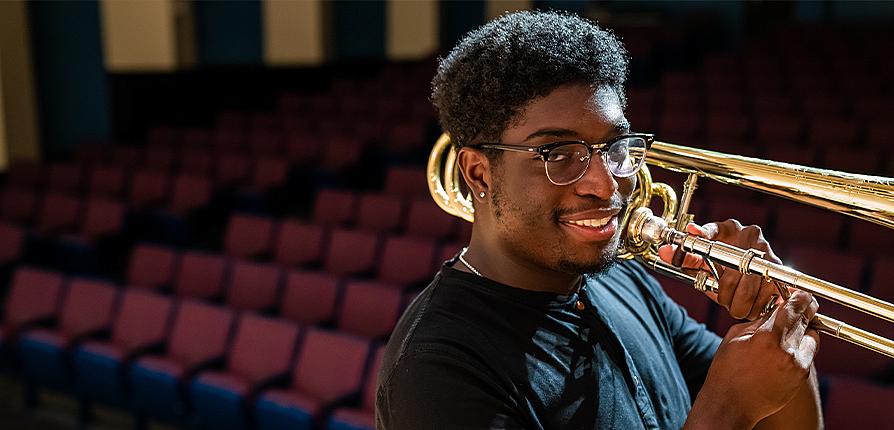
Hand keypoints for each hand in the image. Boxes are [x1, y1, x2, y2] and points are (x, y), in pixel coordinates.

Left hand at [658, 219, 783, 320]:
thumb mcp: (702, 260)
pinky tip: (750, 306)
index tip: (693, 238)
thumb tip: (664, 251)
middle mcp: (750, 236)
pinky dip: (756, 307)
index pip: (711, 230)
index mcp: (728, 228)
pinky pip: (766, 295)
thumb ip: (683, 257)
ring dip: (739, 303)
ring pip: (749, 287)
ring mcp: (767, 252)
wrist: (752, 274)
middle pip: (732, 271)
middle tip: (723, 299)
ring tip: (735, 304)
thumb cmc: (722, 264)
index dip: (701, 236)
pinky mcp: (781, 271)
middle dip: (725, 293)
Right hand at [692, 290, 819, 428]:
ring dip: (803, 331)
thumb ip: (759, 321)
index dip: (799, 297)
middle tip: (799, 306)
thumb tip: (775, 308)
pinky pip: (808, 354)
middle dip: (802, 311)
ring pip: (811, 337)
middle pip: (806, 320)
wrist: (731, 404)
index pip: (793, 308)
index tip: (801, 293)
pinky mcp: (801, 376)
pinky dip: (801, 347)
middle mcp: (786, 351)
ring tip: (789, 331)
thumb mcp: (736, 337)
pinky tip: (786, 349)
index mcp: (767, 338)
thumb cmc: (727, 370)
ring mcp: (797, 365)